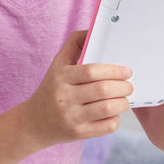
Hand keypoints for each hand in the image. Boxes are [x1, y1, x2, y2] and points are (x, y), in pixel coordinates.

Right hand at [22, 30, 132, 147]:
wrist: (34, 122)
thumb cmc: (51, 89)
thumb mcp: (57, 64)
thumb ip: (74, 44)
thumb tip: (92, 30)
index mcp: (61, 77)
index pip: (91, 71)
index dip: (113, 70)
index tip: (126, 71)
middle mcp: (64, 97)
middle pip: (102, 90)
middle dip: (123, 87)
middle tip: (129, 86)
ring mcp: (71, 117)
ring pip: (107, 109)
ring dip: (122, 103)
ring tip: (124, 99)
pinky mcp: (77, 133)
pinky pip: (106, 127)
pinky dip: (116, 119)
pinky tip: (114, 113)